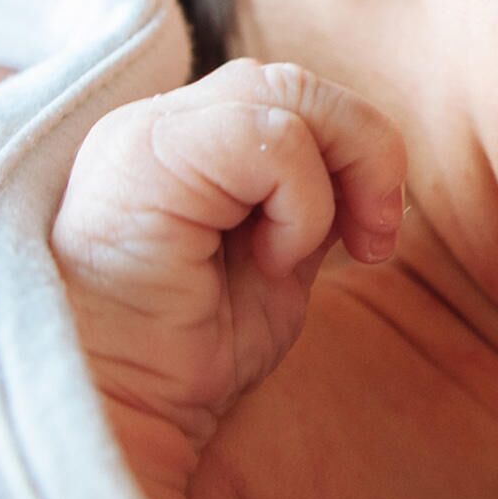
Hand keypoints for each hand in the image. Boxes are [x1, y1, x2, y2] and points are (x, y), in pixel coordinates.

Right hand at [53, 61, 407, 498]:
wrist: (120, 414)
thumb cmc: (187, 355)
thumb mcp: (280, 260)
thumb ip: (315, 199)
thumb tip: (377, 170)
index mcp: (189, 142)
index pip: (298, 97)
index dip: (358, 150)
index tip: (373, 236)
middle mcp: (160, 123)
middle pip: (300, 83)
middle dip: (367, 153)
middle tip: (373, 241)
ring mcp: (144, 131)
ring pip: (290, 92)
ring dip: (334, 180)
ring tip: (303, 256)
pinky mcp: (141, 154)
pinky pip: (269, 137)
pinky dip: (300, 204)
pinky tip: (268, 261)